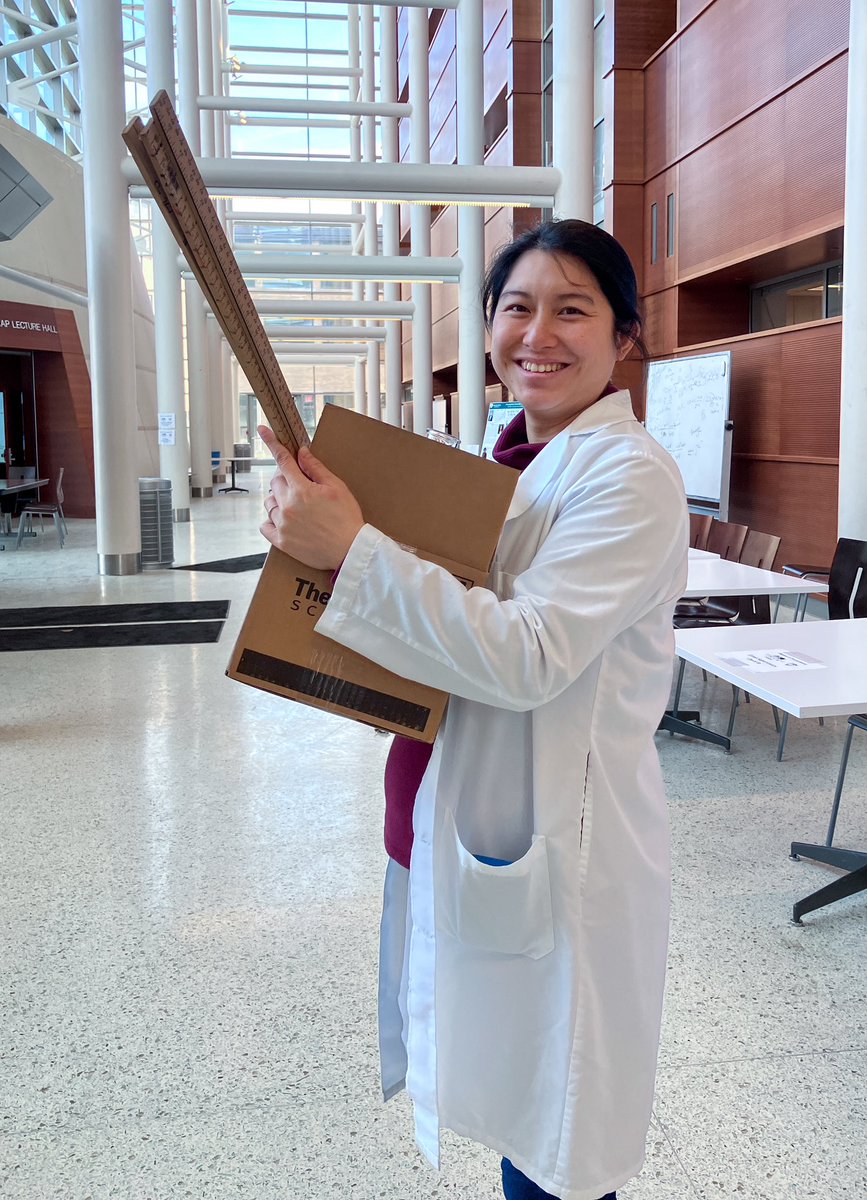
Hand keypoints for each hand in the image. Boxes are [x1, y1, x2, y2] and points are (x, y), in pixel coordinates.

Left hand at [259, 425, 363, 568]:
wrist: (350, 550)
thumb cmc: (347, 519)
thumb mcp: (337, 488)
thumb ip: (316, 469)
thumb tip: (302, 453)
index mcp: (302, 490)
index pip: (283, 461)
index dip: (273, 443)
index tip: (263, 431)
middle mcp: (288, 506)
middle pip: (275, 482)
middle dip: (285, 479)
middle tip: (301, 486)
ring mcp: (283, 524)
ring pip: (269, 503)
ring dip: (278, 500)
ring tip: (296, 507)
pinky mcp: (281, 542)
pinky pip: (265, 526)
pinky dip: (271, 521)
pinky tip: (284, 521)